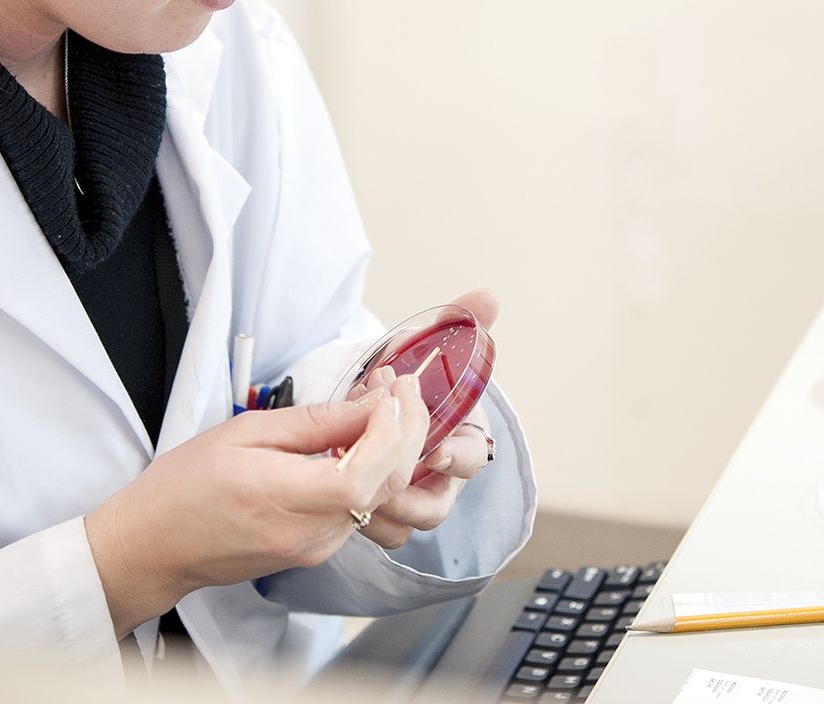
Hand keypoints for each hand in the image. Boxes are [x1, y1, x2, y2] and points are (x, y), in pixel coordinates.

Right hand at [85, 370, 429, 636]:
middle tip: (402, 389)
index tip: (394, 390)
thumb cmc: (184, 486)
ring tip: (386, 407)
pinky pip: (360, 511)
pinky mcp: (314, 552)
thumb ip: (314, 423)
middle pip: (387, 487)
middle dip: (407, 432)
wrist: (154, 544)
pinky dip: (374, 472)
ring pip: (380, 500)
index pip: (367, 474)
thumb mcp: (244, 433)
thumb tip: (370, 406)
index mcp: (286, 501)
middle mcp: (310, 535)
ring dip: (395, 451)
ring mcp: (315, 549)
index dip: (393, 431)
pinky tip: (362, 441)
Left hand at [361, 287, 500, 549]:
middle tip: (371, 470)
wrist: (367, 398)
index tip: (434, 453)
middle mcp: (441, 475)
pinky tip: (334, 491)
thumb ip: (457, 320)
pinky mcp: (384, 512)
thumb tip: (489, 294)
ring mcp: (412, 497)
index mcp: (461, 436)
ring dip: (377, 507)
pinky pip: (379, 530)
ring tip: (345, 477)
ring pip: (405, 523)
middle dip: (405, 493)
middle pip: (436, 505)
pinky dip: (358, 517)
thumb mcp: (424, 345)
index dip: (456, 458)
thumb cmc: (401, 374)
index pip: (471, 457)